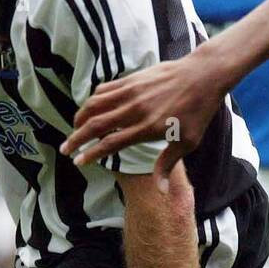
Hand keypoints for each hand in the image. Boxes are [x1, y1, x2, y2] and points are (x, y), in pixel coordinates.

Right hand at [62, 49, 226, 186]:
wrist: (202, 76)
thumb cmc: (198, 112)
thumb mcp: (187, 142)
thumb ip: (167, 164)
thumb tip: (160, 191)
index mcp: (147, 128)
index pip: (110, 143)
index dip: (91, 153)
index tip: (78, 162)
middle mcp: (135, 110)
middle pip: (96, 124)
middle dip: (76, 138)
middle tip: (65, 149)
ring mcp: (131, 92)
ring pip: (95, 105)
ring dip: (80, 118)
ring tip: (74, 129)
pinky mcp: (132, 79)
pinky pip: (105, 90)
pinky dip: (93, 100)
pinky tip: (90, 108)